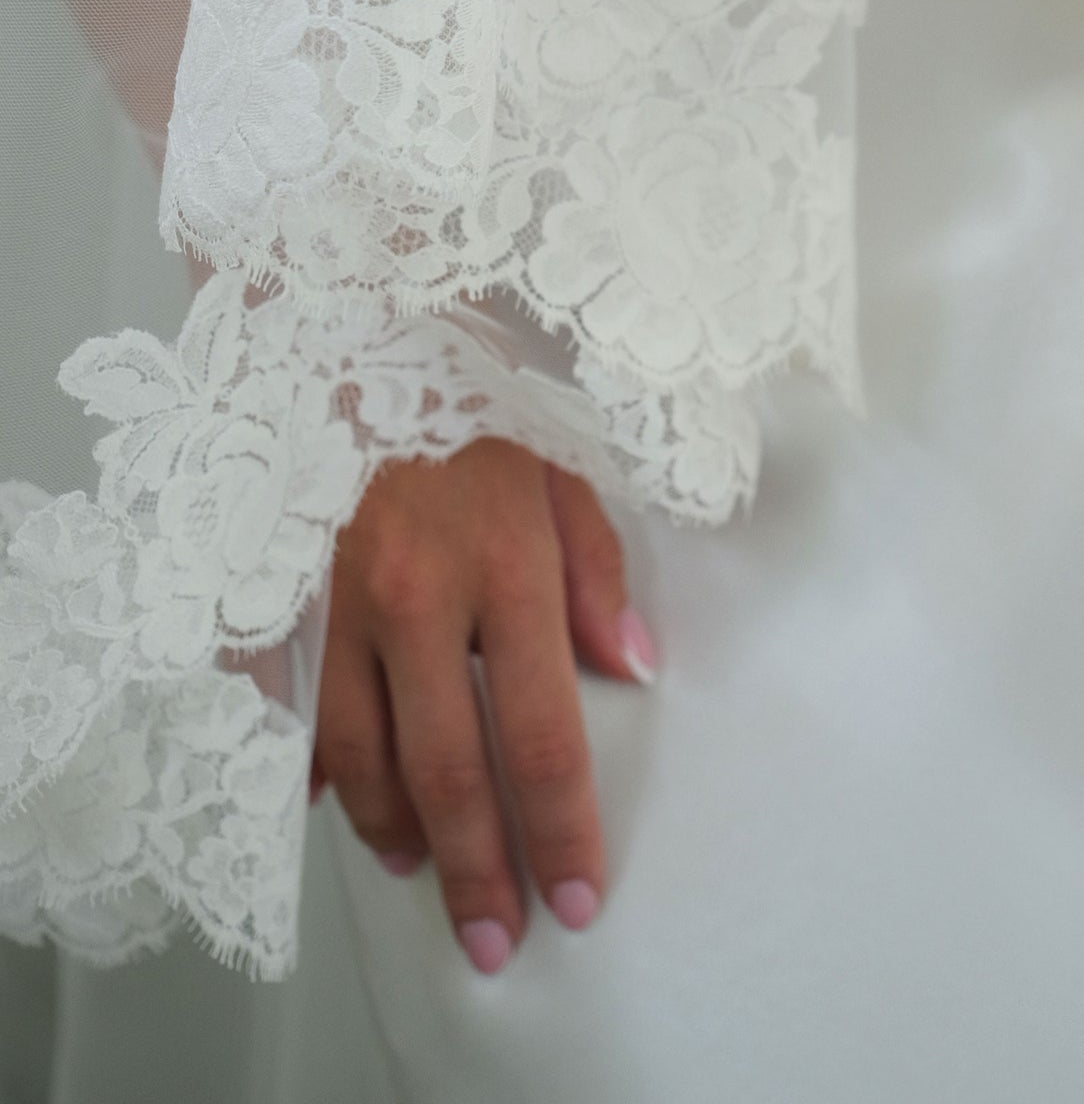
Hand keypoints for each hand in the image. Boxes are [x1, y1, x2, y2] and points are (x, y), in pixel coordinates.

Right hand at [314, 440, 656, 974]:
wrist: (349, 317)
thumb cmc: (472, 387)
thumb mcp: (562, 458)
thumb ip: (598, 570)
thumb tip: (634, 669)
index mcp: (502, 560)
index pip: (540, 731)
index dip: (559, 829)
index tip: (578, 896)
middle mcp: (414, 594)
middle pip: (444, 772)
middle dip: (475, 873)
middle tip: (496, 941)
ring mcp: (333, 599)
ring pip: (357, 760)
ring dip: (393, 833)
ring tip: (425, 874)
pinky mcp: (274, 595)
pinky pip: (287, 710)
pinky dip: (314, 767)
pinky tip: (339, 803)